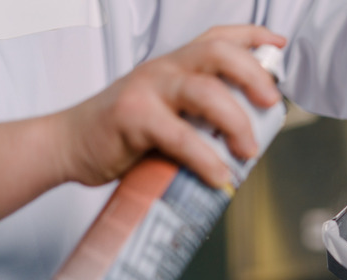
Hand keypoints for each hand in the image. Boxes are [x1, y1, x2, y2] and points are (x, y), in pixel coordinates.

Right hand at [57, 25, 285, 187]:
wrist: (69, 144)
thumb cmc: (122, 131)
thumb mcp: (165, 110)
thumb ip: (199, 114)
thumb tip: (247, 138)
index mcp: (175, 65)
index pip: (217, 38)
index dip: (251, 37)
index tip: (278, 46)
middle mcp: (164, 69)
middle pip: (219, 55)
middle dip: (254, 76)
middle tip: (272, 104)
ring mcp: (147, 90)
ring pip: (206, 93)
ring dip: (237, 124)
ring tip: (248, 151)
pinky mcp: (132, 118)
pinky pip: (181, 137)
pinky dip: (206, 159)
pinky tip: (218, 175)